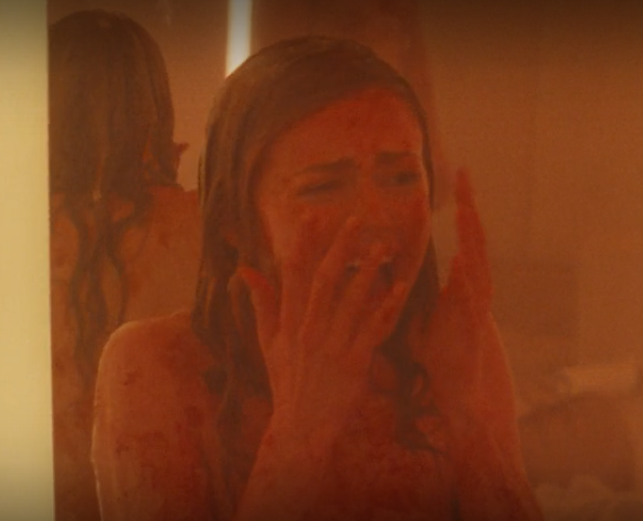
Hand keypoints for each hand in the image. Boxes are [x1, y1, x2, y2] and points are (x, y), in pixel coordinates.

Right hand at [235, 215, 410, 427]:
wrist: (301, 426)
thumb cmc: (286, 381)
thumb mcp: (267, 342)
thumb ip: (261, 303)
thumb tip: (245, 269)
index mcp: (288, 322)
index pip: (293, 274)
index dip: (303, 243)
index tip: (312, 215)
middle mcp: (308, 330)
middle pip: (324, 280)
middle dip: (339, 248)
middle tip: (355, 220)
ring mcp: (331, 346)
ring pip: (351, 301)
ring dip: (368, 271)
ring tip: (382, 246)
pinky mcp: (353, 363)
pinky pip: (371, 330)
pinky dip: (384, 308)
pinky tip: (398, 288)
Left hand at [414, 169, 515, 425]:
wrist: (461, 394)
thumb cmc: (442, 356)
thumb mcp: (414, 319)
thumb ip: (398, 294)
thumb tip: (377, 270)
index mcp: (458, 284)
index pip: (455, 239)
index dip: (451, 212)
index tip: (445, 181)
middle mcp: (471, 290)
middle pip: (473, 240)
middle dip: (469, 207)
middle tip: (464, 174)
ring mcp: (476, 308)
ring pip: (478, 264)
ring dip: (472, 237)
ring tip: (467, 208)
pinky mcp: (476, 330)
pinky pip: (473, 302)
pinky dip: (468, 283)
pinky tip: (462, 263)